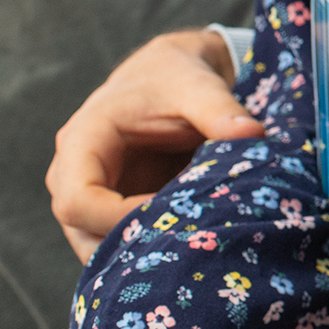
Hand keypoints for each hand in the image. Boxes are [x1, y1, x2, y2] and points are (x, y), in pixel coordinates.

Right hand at [46, 30, 264, 261]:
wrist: (173, 74)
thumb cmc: (176, 77)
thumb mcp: (198, 87)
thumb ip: (221, 110)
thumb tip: (253, 135)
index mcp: (82, 142)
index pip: (78, 200)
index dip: (118, 219)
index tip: (171, 216)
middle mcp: (75, 174)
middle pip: (81, 231)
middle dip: (129, 246)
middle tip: (185, 247)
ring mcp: (94, 195)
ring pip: (98, 245)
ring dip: (140, 254)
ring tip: (190, 250)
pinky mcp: (115, 207)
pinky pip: (122, 240)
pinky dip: (152, 247)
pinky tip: (191, 247)